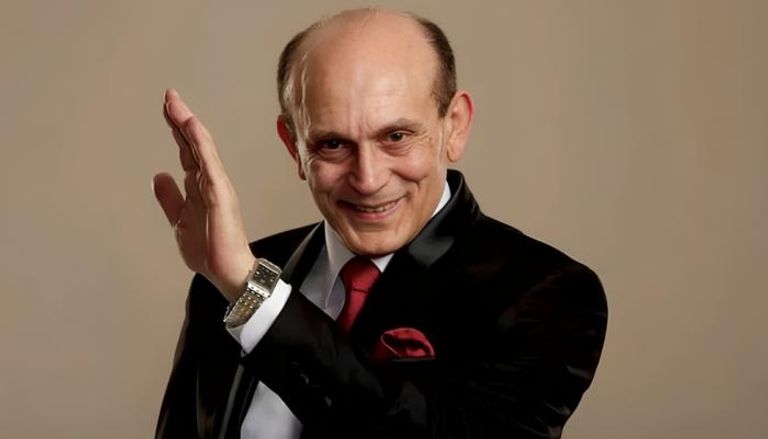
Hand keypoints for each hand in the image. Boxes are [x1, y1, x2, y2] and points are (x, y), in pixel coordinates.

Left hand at [153, 89, 254, 300]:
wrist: (226, 270)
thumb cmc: (209, 248)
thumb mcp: (179, 220)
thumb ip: (170, 197)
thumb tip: (159, 175)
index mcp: (199, 186)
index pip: (187, 151)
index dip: (176, 129)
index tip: (167, 108)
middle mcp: (209, 181)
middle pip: (194, 143)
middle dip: (181, 119)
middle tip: (169, 96)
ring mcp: (216, 186)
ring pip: (202, 149)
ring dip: (190, 126)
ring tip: (177, 106)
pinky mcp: (220, 195)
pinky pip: (210, 164)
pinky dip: (201, 145)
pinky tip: (193, 129)